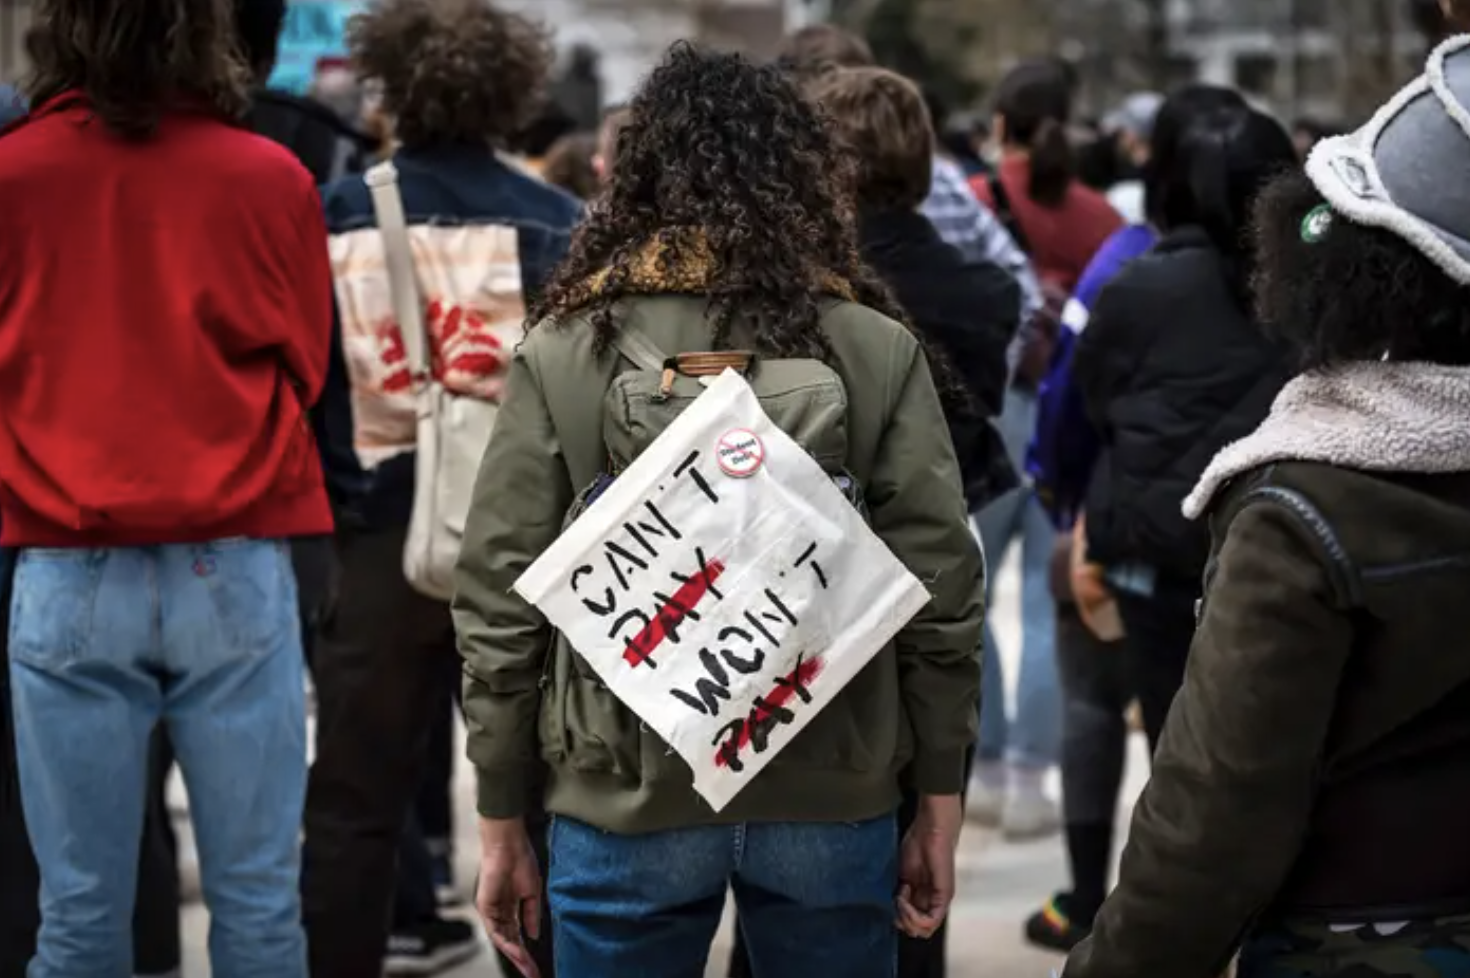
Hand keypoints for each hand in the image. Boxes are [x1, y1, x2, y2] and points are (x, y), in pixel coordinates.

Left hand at [475, 817, 542, 977]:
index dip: (527, 951)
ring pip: (502, 940)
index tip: (536, 966)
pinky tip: (518, 951)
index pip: (518, 935)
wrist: (509, 845)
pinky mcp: (485, 907)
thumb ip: (531, 915)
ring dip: (515, 954)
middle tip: (533, 973)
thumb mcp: (532, 892)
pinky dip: (506, 942)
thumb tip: (533, 935)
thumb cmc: (521, 861)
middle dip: (522, 959)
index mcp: (511, 907)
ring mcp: (491, 910)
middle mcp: (500, 912)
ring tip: (527, 966)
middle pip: (510, 941)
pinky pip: (495, 930)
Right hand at [896, 794, 961, 939]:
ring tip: (899, 899)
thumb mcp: (902, 874)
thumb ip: (899, 894)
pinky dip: (913, 916)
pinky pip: (931, 921)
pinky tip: (904, 900)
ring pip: (924, 930)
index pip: (912, 924)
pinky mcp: (944, 896)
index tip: (891, 901)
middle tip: (894, 902)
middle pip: (918, 931)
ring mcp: (940, 900)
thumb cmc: (917, 845)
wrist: (930, 828)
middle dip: (901, 921)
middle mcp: (933, 902)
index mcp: (923, 898)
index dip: (899, 918)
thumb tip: (891, 911)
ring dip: (906, 918)